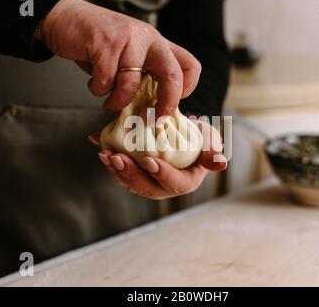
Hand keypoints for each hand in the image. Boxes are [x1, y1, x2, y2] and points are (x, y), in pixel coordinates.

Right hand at [37, 0, 200, 116]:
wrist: (66, 19)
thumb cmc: (99, 45)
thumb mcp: (130, 57)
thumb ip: (143, 75)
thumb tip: (152, 109)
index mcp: (158, 44)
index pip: (190, 65)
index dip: (186, 89)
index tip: (169, 105)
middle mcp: (149, 39)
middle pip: (172, 75)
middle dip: (166, 103)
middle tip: (154, 119)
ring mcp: (128, 39)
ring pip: (131, 84)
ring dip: (117, 102)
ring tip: (108, 105)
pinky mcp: (105, 43)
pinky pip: (105, 80)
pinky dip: (97, 89)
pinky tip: (94, 84)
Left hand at [89, 120, 226, 199]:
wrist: (182, 132)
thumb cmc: (198, 137)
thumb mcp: (209, 140)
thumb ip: (213, 149)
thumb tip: (220, 163)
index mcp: (185, 182)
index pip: (174, 183)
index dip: (162, 174)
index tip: (150, 160)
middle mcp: (164, 187)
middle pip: (146, 187)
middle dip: (130, 174)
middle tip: (117, 158)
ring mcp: (148, 182)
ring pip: (130, 182)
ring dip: (116, 169)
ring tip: (105, 154)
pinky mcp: (135, 174)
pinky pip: (121, 171)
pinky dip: (109, 160)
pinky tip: (98, 144)